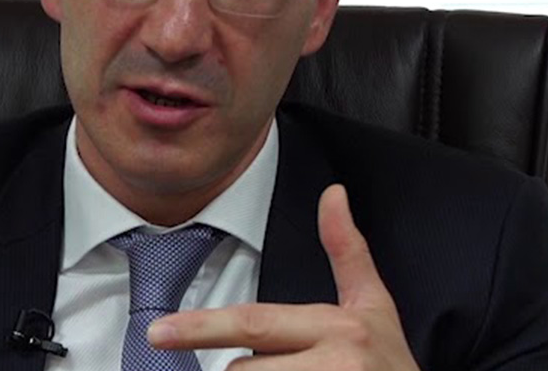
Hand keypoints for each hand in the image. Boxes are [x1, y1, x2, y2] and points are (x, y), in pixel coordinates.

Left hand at [148, 184, 418, 370]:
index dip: (202, 327)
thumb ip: (347, 252)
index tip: (158, 333)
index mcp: (340, 329)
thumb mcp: (375, 307)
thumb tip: (333, 194)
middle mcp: (333, 365)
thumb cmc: (389, 365)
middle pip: (242, 370)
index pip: (255, 325)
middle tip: (273, 369)